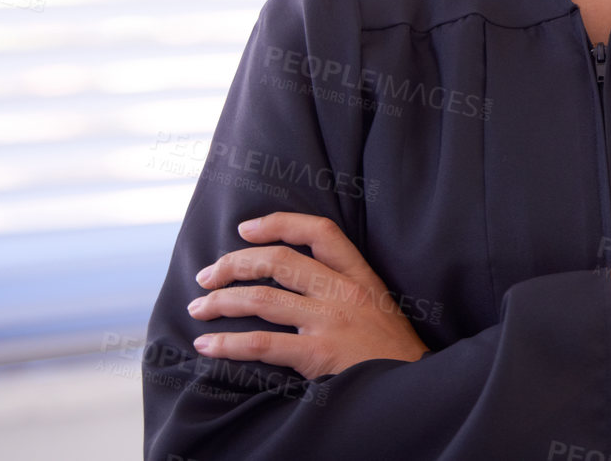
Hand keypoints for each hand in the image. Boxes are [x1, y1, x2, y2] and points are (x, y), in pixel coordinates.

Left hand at [189, 212, 428, 378]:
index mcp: (361, 276)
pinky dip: (228, 344)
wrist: (411, 388)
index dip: (279, 223)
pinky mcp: (318, 354)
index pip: (321, 232)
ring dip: (222, 302)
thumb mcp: (378, 306)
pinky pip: (262, 344)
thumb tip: (295, 283)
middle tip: (207, 275)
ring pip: (263, 299)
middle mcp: (344, 292)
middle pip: (280, 261)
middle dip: (234, 264)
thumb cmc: (391, 351)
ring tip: (199, 308)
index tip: (245, 229)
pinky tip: (207, 345)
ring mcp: (331, 322)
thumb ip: (345, 290)